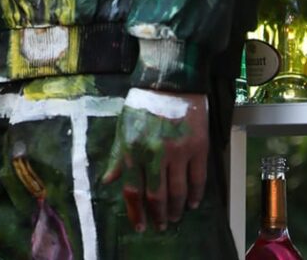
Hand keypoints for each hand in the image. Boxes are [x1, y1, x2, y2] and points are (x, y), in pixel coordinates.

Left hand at [102, 90, 207, 233]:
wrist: (170, 81)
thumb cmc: (143, 104)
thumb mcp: (123, 127)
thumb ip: (117, 155)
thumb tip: (109, 181)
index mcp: (133, 148)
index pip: (132, 190)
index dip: (136, 213)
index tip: (140, 226)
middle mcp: (154, 153)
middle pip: (156, 196)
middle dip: (158, 216)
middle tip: (160, 226)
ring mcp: (178, 151)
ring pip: (178, 192)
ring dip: (176, 209)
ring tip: (174, 217)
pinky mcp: (198, 147)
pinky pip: (198, 179)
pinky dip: (195, 195)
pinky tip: (192, 203)